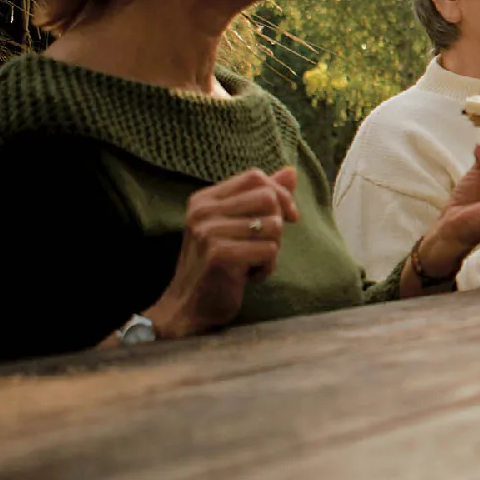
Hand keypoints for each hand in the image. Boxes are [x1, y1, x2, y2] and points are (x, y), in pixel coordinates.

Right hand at [143, 167, 298, 339]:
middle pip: (268, 198)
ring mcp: (208, 232)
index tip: (287, 217)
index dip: (280, 194)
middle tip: (261, 246)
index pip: (256, 177)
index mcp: (205, 199)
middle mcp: (203, 211)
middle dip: (277, 225)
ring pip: (274, 226)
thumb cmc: (217, 265)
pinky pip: (269, 251)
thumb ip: (260, 197)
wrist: (188, 307)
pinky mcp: (219, 254)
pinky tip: (248, 277)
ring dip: (272, 250)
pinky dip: (267, 268)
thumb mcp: (236, 225)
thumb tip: (291, 172)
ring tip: (250, 263)